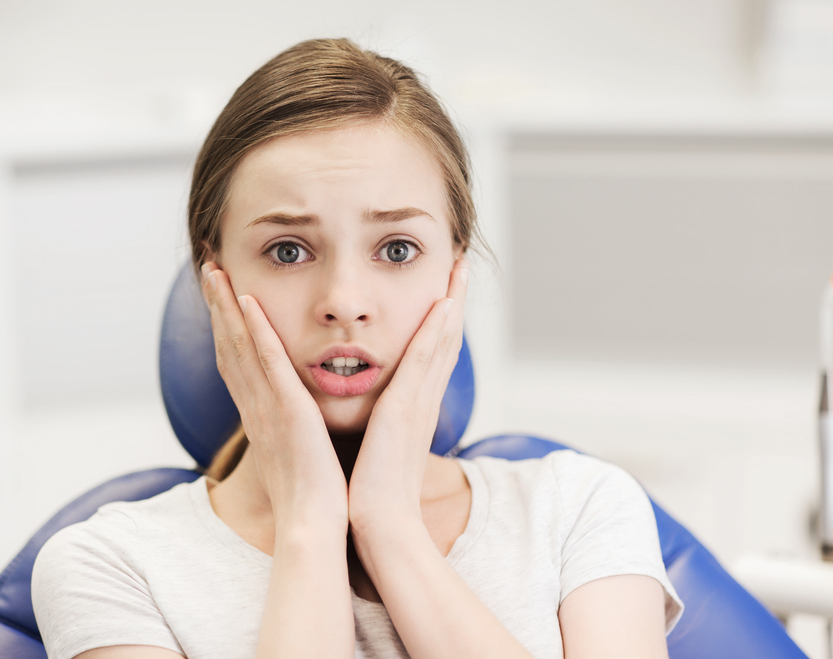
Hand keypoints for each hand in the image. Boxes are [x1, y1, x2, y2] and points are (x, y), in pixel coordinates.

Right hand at [201, 262, 347, 529]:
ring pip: (239, 346)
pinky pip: (268, 363)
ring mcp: (267, 407)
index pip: (236, 361)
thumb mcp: (297, 453)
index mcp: (259, 415)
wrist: (312, 525)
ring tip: (215, 270)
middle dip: (216, 306)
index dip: (225, 327)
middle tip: (207, 268)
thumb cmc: (311, 496)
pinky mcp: (286, 411)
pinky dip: (255, 331)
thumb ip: (293, 429)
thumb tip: (299, 419)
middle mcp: (254, 406)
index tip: (220, 296)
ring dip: (226, 306)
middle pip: (227, 346)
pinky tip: (248, 301)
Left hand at [347, 258, 468, 525]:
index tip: (446, 286)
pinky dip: (435, 331)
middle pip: (445, 338)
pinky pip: (424, 361)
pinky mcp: (406, 411)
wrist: (379, 525)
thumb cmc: (373, 491)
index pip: (432, 352)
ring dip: (451, 300)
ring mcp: (419, 404)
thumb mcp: (378, 446)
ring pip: (441, 341)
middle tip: (461, 260)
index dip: (442, 318)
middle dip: (455, 297)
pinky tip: (441, 303)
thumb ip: (379, 424)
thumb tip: (371, 412)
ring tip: (458, 265)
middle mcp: (422, 400)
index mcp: (413, 407)